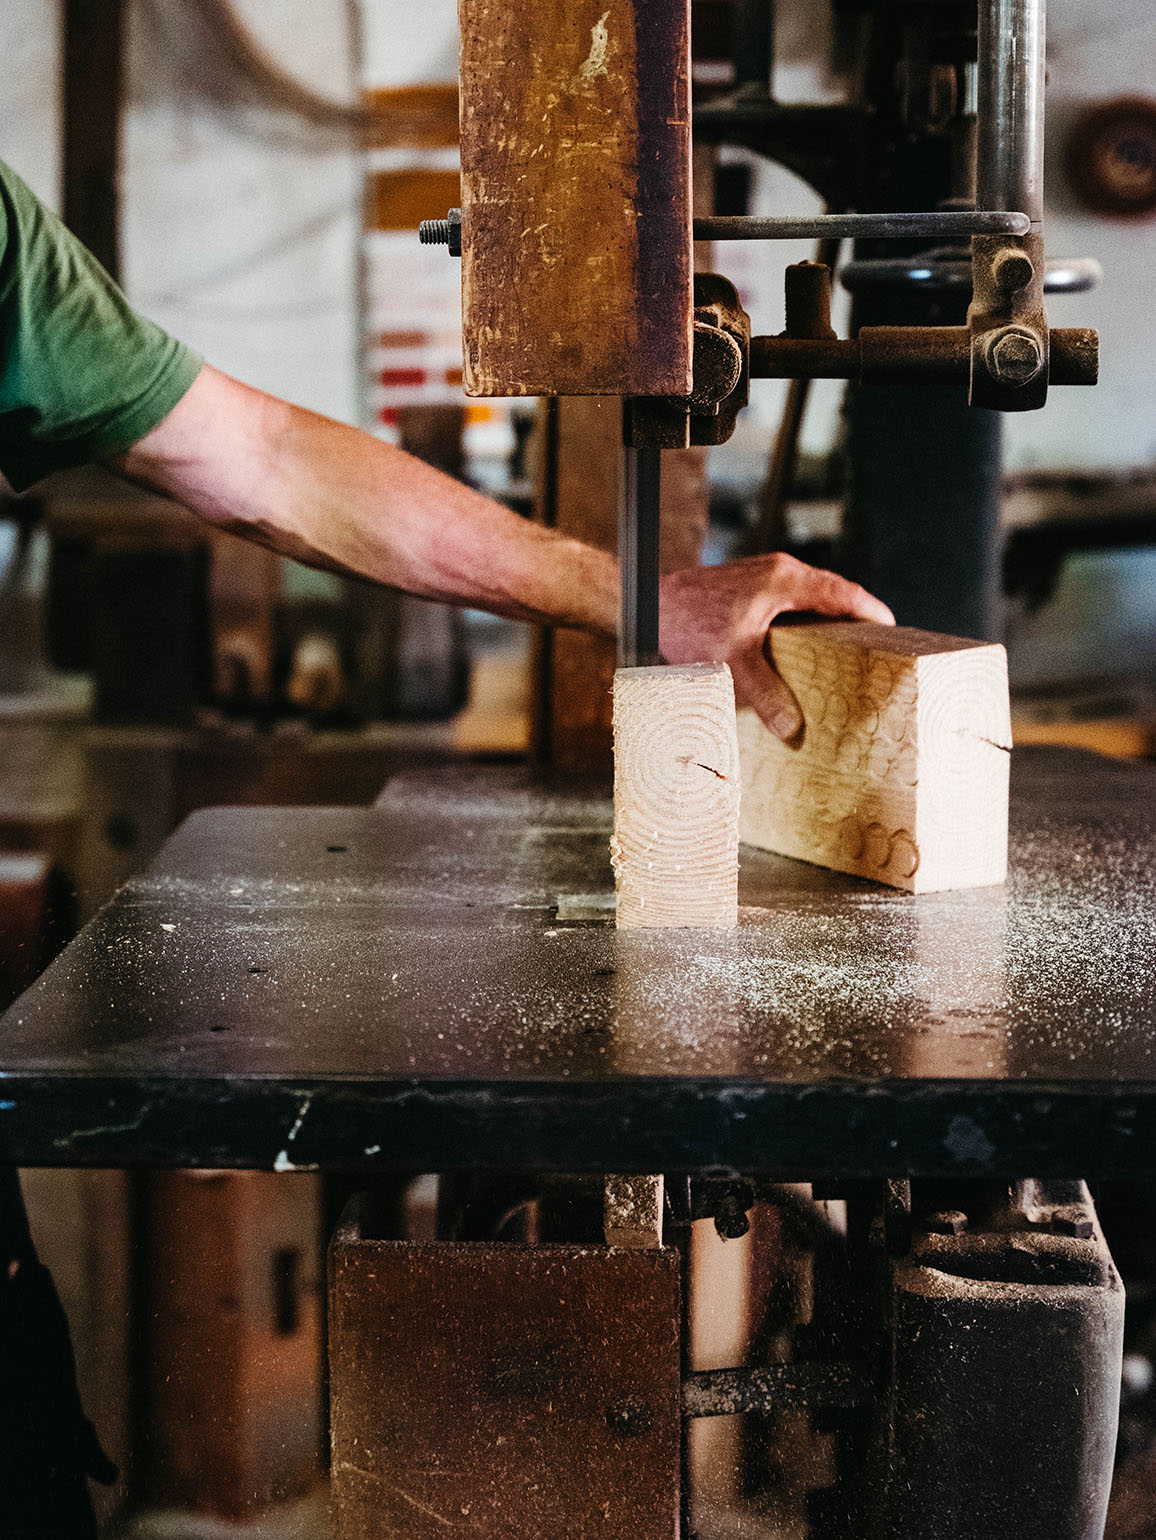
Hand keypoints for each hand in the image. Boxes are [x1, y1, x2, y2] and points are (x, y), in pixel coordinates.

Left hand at [658, 553, 894, 738]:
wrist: (648, 602)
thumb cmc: (687, 622)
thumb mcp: (731, 662)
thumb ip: (765, 695)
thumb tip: (792, 728)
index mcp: (786, 581)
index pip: (846, 594)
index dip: (873, 613)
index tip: (894, 633)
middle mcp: (780, 572)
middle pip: (834, 593)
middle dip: (856, 619)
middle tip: (876, 649)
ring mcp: (765, 576)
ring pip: (812, 596)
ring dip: (830, 619)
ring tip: (846, 651)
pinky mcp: (751, 587)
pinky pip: (792, 602)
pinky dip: (806, 621)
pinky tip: (804, 648)